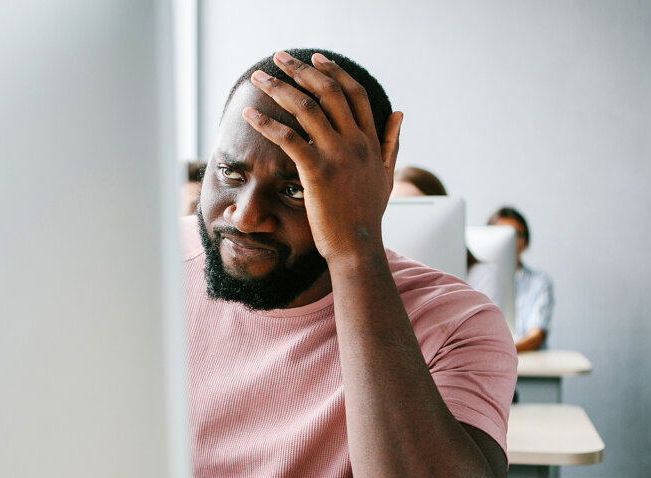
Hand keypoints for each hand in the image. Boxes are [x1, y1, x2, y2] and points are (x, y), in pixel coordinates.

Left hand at [243, 51, 403, 262]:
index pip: (355, 94)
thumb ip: (391, 143)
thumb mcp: (386, 175)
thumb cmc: (367, 215)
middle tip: (280, 57)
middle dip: (302, 70)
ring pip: (307, 108)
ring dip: (279, 87)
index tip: (316, 59)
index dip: (335, 73)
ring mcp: (337, 156)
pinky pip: (289, 138)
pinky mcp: (317, 172)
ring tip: (259, 77)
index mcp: (371, 142)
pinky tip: (250, 114)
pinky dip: (267, 123)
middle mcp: (356, 143)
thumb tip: (399, 113)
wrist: (357, 246)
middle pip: (329, 92)